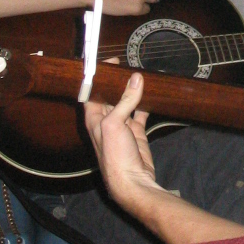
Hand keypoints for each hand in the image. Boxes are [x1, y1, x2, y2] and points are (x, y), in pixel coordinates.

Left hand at [84, 73, 160, 214]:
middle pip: (111, 95)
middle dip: (118, 82)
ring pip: (126, 102)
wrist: (132, 180)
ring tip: (141, 75)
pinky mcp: (136, 131)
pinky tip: (152, 94)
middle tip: (129, 66)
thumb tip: (136, 78)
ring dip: (132, 91)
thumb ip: (125, 101)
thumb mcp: (114, 124)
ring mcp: (122, 125)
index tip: (111, 64)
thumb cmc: (114, 154)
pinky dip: (145, 103)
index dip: (99, 78)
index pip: (92, 92)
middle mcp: (106, 120)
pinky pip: (140, 113)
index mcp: (94, 117)